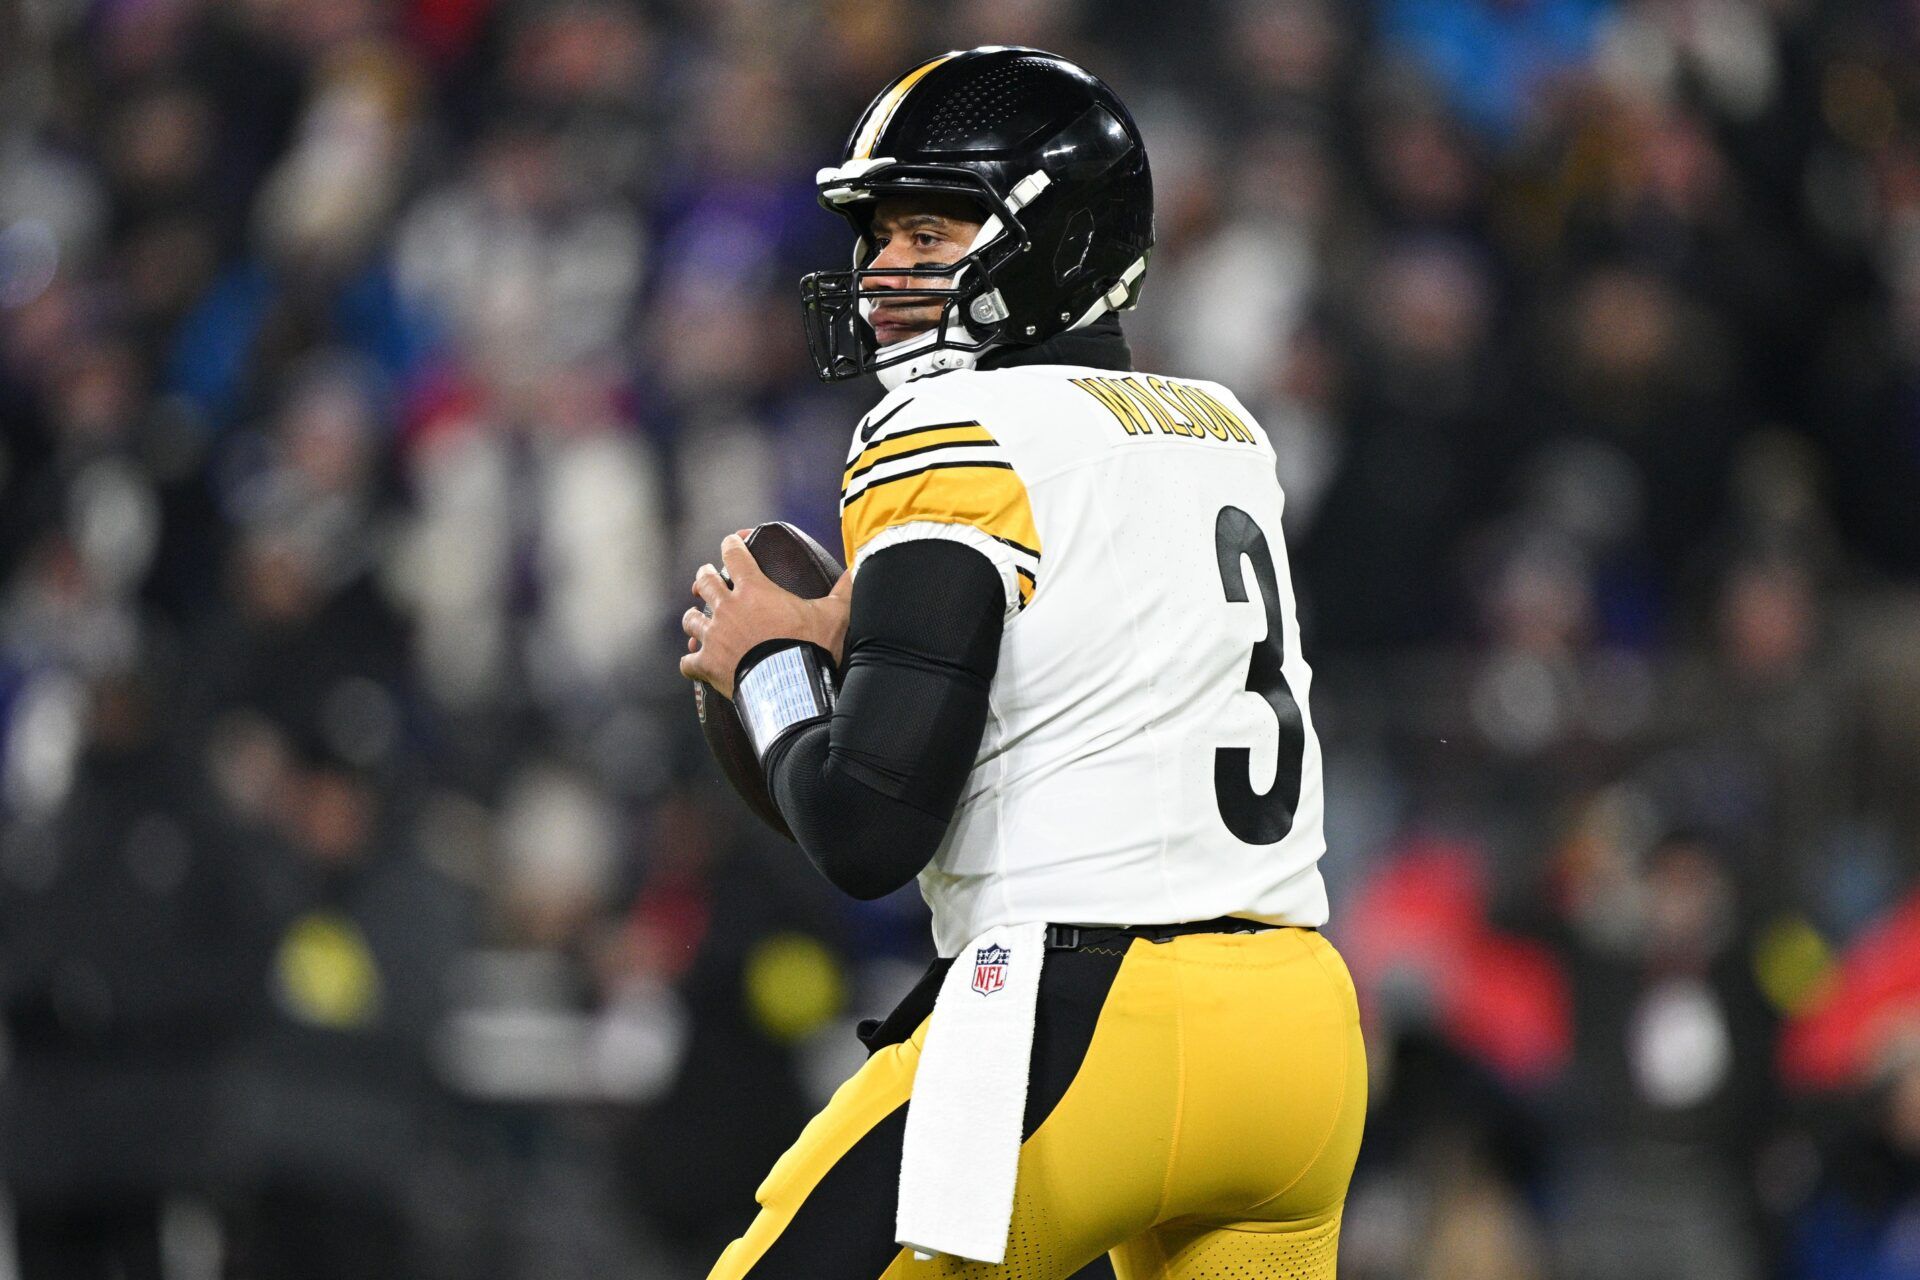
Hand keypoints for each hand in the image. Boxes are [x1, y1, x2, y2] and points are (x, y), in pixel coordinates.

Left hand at [680, 534, 852, 697]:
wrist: (789, 687)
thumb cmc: (810, 646)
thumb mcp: (834, 615)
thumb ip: (845, 590)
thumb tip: (860, 568)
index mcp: (754, 590)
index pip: (734, 555)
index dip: (731, 545)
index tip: (731, 543)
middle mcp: (727, 608)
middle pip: (704, 582)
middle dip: (704, 578)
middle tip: (706, 579)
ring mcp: (713, 637)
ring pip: (690, 620)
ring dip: (694, 619)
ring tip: (696, 620)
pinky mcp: (706, 665)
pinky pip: (688, 662)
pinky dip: (692, 662)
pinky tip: (696, 664)